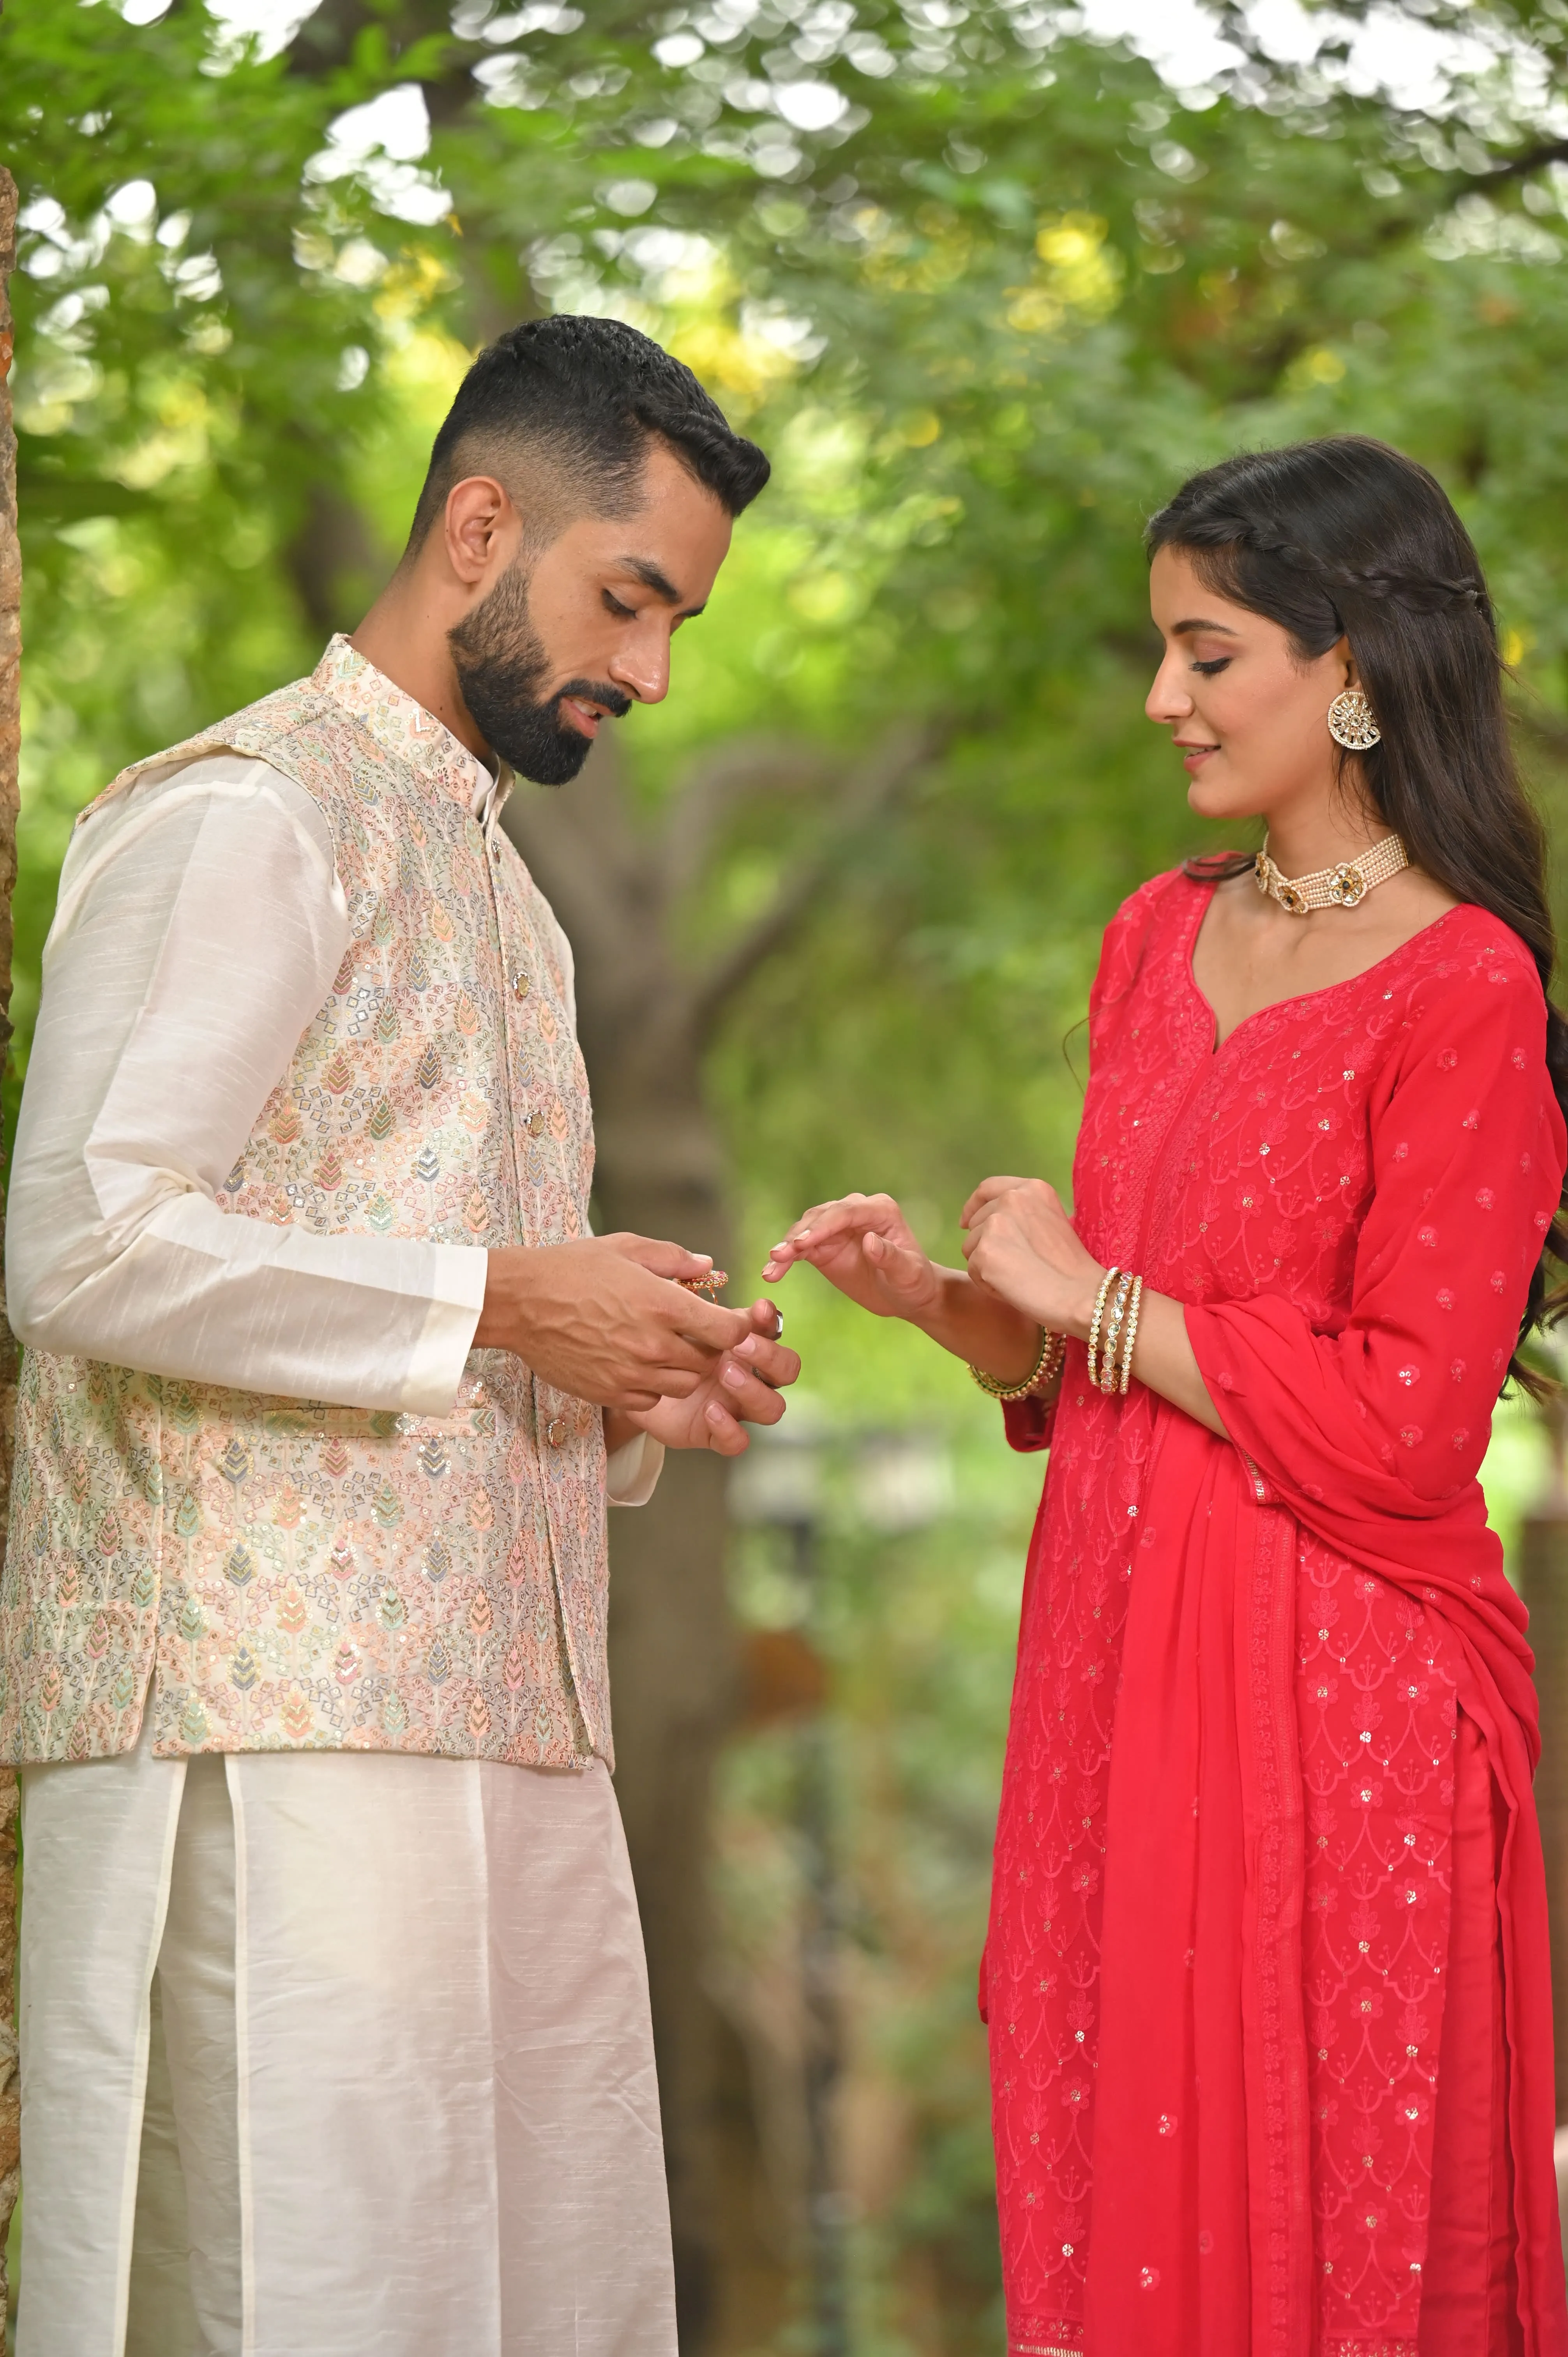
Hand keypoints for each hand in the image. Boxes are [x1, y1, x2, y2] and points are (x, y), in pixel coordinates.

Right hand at [476, 1234, 752, 1410]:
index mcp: (663, 1305)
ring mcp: (631, 1374)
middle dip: (708, 1349)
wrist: (519, 1302)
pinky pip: (650, 1401)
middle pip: (709, 1363)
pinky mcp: (609, 1393)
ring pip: (683, 1386)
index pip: (729, 1332)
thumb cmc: (571, 1268)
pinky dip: (652, 1388)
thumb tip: (707, 1265)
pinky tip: (637, 1366)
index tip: (724, 1320)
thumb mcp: (624, 1248)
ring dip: (682, 1370)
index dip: (734, 1327)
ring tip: (663, 1349)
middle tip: (692, 1334)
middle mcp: (653, 1345)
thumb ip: (672, 1257)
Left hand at [627, 1300, 801, 1456]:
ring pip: (772, 1408)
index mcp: (741, 1339)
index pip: (772, 1329)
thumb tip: (704, 1264)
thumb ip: (681, 1283)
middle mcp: (747, 1372)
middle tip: (739, 1345)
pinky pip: (738, 1441)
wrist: (619, 1375)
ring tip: (724, 1373)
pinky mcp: (713, 1432)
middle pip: (787, 1370)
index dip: (770, 1320)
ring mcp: (734, 1405)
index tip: (757, 1309)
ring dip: (754, 1391)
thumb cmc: (645, 1333)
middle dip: (770, 1357)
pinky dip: (730, 1429)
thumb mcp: (660, 1305)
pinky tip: (710, 1410)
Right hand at [762, 1192, 941, 1321]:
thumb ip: (891, 1256)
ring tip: (771, 1269)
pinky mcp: (823, 1245)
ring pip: (805, 1230)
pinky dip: (785, 1260)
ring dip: (786, 1248)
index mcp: (880, 1210)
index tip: (801, 1244)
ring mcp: (837, 1227)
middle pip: (820, 1218)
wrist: (906, 1296)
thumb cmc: (913, 1282)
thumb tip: (869, 1241)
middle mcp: (856, 1211)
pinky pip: (799, 1249)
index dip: (822, 1226)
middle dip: (798, 1236)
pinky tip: (771, 1273)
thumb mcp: (908, 1273)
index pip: (845, 1212)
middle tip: (778, 1255)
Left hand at [960, 1176, 1104, 1336]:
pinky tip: (1014, 1289)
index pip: (988, 1188)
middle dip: (986, 1245)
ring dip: (987, 1266)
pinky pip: (973, 1271)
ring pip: (971, 1248)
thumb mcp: (1052, 1222)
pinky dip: (988, 1284)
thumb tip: (990, 1220)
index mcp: (1032, 1188)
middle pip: (976, 1222)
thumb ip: (1024, 1214)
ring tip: (1019, 1278)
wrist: (1081, 1295)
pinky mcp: (985, 1252)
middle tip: (1016, 1267)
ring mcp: (997, 1224)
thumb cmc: (1071, 1268)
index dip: (974, 1206)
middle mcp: (1012, 1198)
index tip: (966, 1222)